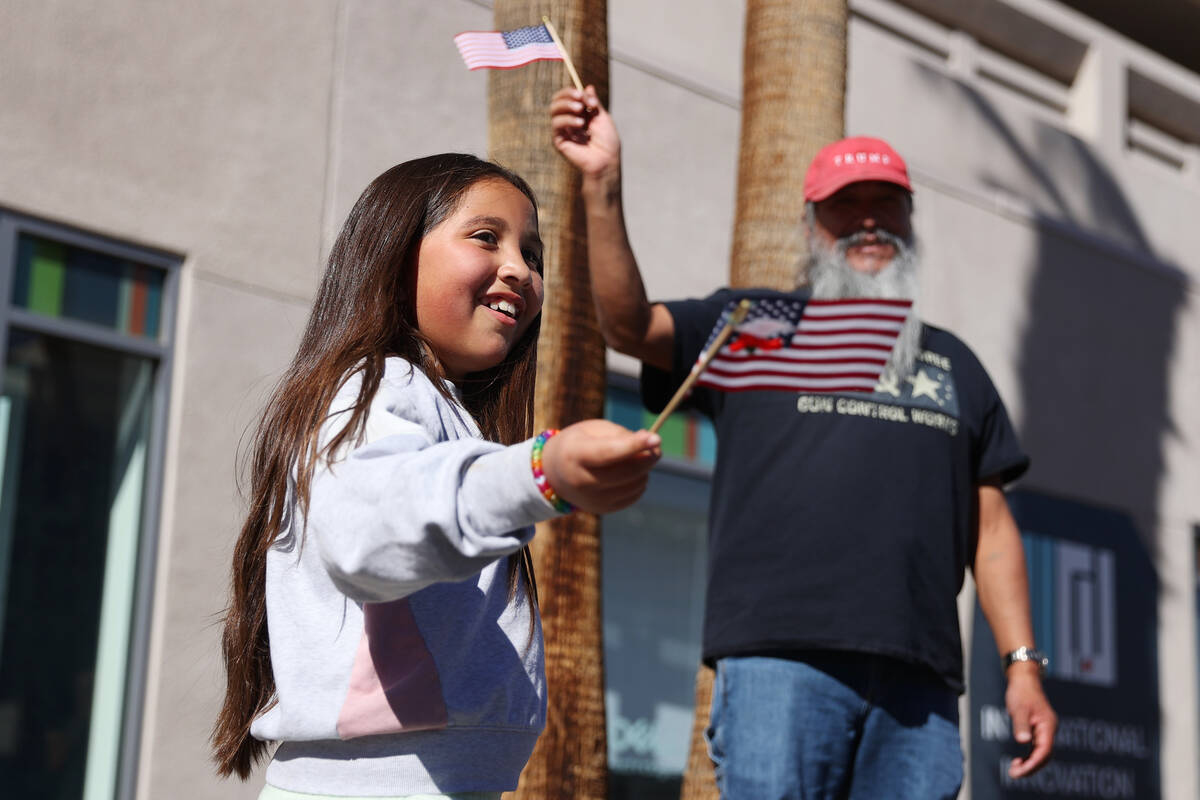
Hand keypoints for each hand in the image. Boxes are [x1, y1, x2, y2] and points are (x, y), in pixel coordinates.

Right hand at [540, 419, 659, 513]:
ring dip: (644, 469)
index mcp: (575, 455)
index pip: (608, 453)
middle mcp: (581, 481)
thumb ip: (622, 435)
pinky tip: (631, 472)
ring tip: (635, 457)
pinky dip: (639, 482)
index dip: (634, 445)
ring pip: (634, 484)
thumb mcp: (594, 430)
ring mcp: (592, 499)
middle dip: (647, 458)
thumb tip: (652, 445)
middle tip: (655, 445)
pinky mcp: (602, 509)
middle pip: (625, 472)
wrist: (555, 472)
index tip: (656, 437)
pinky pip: (633, 495)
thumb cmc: (580, 443)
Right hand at [550, 85, 621, 181]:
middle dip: (567, 95)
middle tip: (580, 99)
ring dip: (566, 105)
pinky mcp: (558, 140)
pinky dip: (567, 119)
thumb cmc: (607, 142)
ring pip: (554, 109)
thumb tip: (588, 87)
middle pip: (557, 100)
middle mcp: (569, 121)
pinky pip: (556, 124)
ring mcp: (563, 131)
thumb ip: (593, 103)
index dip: (573, 92)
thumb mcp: (602, 117)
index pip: (567, 97)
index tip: (584, 95)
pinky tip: (579, 124)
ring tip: (580, 110)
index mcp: (579, 115)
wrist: (606, 161)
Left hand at [1005, 667, 1056, 777]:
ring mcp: (1044, 730)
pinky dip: (1029, 756)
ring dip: (1030, 764)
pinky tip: (1019, 761)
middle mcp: (1049, 730)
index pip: (1044, 751)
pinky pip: (1037, 748)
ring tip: (1014, 771)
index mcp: (1048, 726)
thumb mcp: (1019, 709)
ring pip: (1041, 753)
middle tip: (1013, 774)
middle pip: (1044, 755)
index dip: (1033, 763)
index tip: (1019, 771)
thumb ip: (1021, 725)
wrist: (1023, 679)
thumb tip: (1024, 742)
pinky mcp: (1038, 729)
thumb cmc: (1021, 692)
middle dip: (1031, 767)